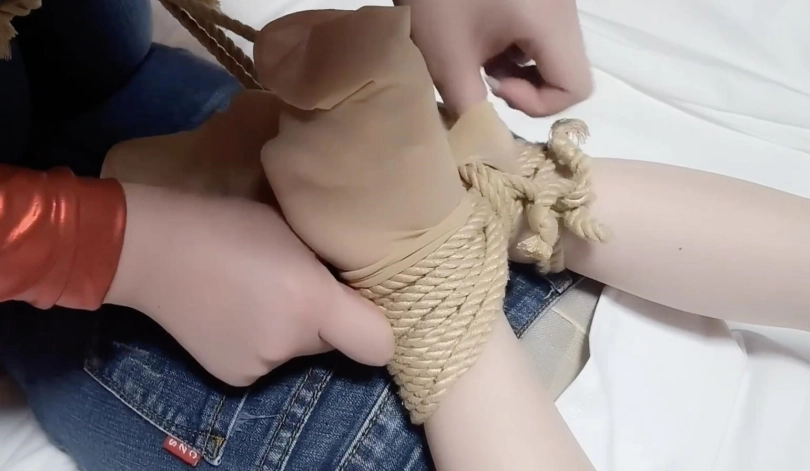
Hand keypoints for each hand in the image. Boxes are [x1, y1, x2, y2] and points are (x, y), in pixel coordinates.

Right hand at [105, 183, 394, 386]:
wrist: (153, 250)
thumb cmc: (229, 224)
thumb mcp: (293, 231)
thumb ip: (327, 267)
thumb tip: (350, 288)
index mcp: (312, 300)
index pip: (378, 343)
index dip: (377, 326)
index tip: (361, 306)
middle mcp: (291, 343)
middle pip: (333, 341)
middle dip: (322, 318)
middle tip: (291, 283)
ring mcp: (261, 365)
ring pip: (299, 351)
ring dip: (289, 330)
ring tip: (252, 294)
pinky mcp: (236, 377)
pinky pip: (268, 361)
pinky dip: (259, 343)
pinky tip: (232, 315)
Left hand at [396, 0, 591, 116]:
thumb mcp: (447, 59)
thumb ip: (470, 109)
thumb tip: (485, 143)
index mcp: (551, 22)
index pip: (577, 86)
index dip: (538, 103)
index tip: (496, 89)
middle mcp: (564, 9)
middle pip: (569, 70)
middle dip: (527, 86)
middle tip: (485, 77)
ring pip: (553, 52)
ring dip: (519, 67)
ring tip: (477, 55)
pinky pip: (540, 32)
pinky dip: (514, 45)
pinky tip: (479, 37)